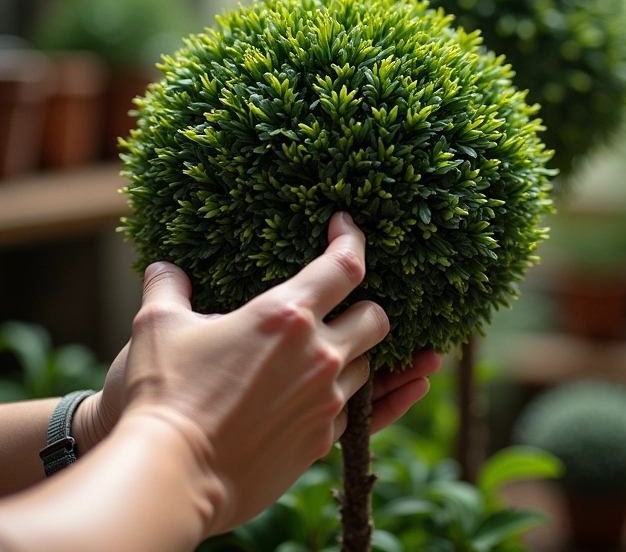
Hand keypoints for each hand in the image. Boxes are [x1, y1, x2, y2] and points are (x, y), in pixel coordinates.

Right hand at [116, 212, 408, 533]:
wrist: (170, 477)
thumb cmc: (163, 395)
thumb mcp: (157, 327)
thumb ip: (168, 288)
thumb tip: (163, 267)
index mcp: (286, 316)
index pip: (344, 265)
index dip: (352, 238)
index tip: (345, 225)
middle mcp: (319, 355)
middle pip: (377, 318)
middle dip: (366, 306)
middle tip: (342, 306)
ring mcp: (326, 400)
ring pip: (369, 366)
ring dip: (355, 354)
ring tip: (332, 352)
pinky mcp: (323, 439)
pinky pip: (366, 413)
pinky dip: (370, 398)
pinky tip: (392, 390)